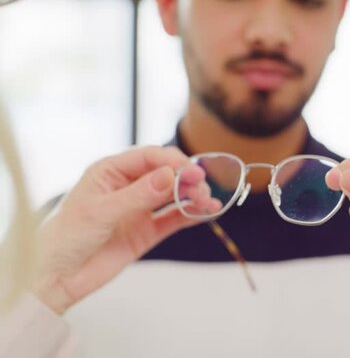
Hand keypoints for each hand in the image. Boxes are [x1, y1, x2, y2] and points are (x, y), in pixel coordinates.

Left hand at [31, 146, 213, 313]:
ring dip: (193, 196)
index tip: (192, 171)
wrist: (55, 277)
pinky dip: (191, 215)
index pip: (148, 157)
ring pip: (173, 196)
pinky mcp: (146, 232)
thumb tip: (170, 175)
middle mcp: (127, 186)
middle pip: (165, 174)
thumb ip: (138, 195)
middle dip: (187, 178)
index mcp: (109, 172)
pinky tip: (207, 212)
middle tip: (204, 187)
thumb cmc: (65, 237)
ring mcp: (138, 209)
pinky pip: (174, 219)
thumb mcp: (100, 212)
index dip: (172, 162)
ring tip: (209, 201)